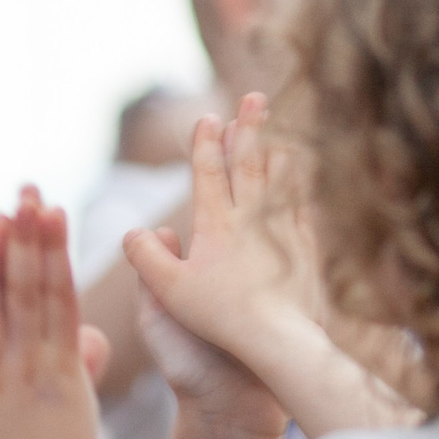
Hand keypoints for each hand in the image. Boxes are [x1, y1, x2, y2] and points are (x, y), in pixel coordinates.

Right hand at [124, 97, 323, 379]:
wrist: (279, 340)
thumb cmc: (220, 318)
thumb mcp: (167, 292)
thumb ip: (145, 257)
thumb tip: (133, 232)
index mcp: (215, 224)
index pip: (208, 172)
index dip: (206, 142)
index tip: (208, 117)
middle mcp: (250, 219)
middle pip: (248, 164)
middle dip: (248, 128)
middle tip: (255, 98)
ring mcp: (282, 232)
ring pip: (279, 181)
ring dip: (275, 152)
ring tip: (279, 134)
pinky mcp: (306, 250)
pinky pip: (302, 209)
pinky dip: (299, 190)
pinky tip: (302, 187)